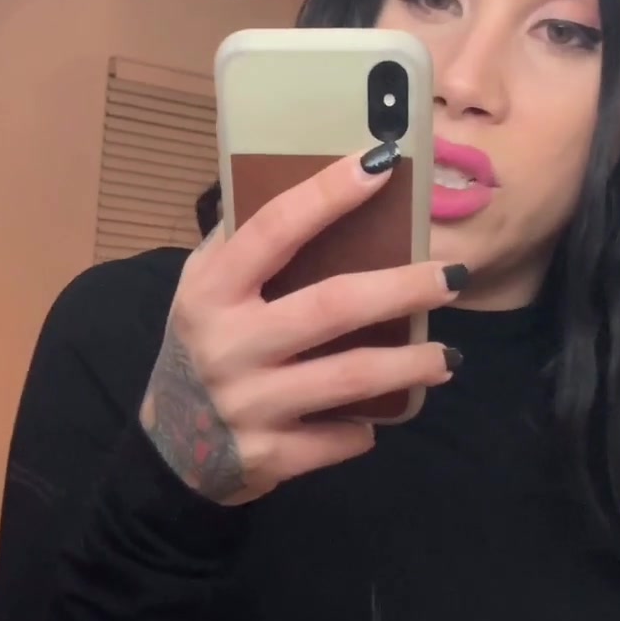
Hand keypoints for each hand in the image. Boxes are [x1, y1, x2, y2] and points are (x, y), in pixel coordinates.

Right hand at [138, 148, 466, 507]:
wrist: (167, 448)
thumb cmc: (201, 350)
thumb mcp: (202, 290)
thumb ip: (242, 245)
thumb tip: (308, 182)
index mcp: (211, 292)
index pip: (273, 230)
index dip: (327, 195)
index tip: (381, 165)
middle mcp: (228, 346)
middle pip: (331, 307)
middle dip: (402, 289)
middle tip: (452, 278)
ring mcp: (249, 404)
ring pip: (349, 378)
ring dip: (409, 365)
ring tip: (448, 356)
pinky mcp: (268, 455)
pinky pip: (338, 439)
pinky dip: (365, 429)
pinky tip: (379, 418)